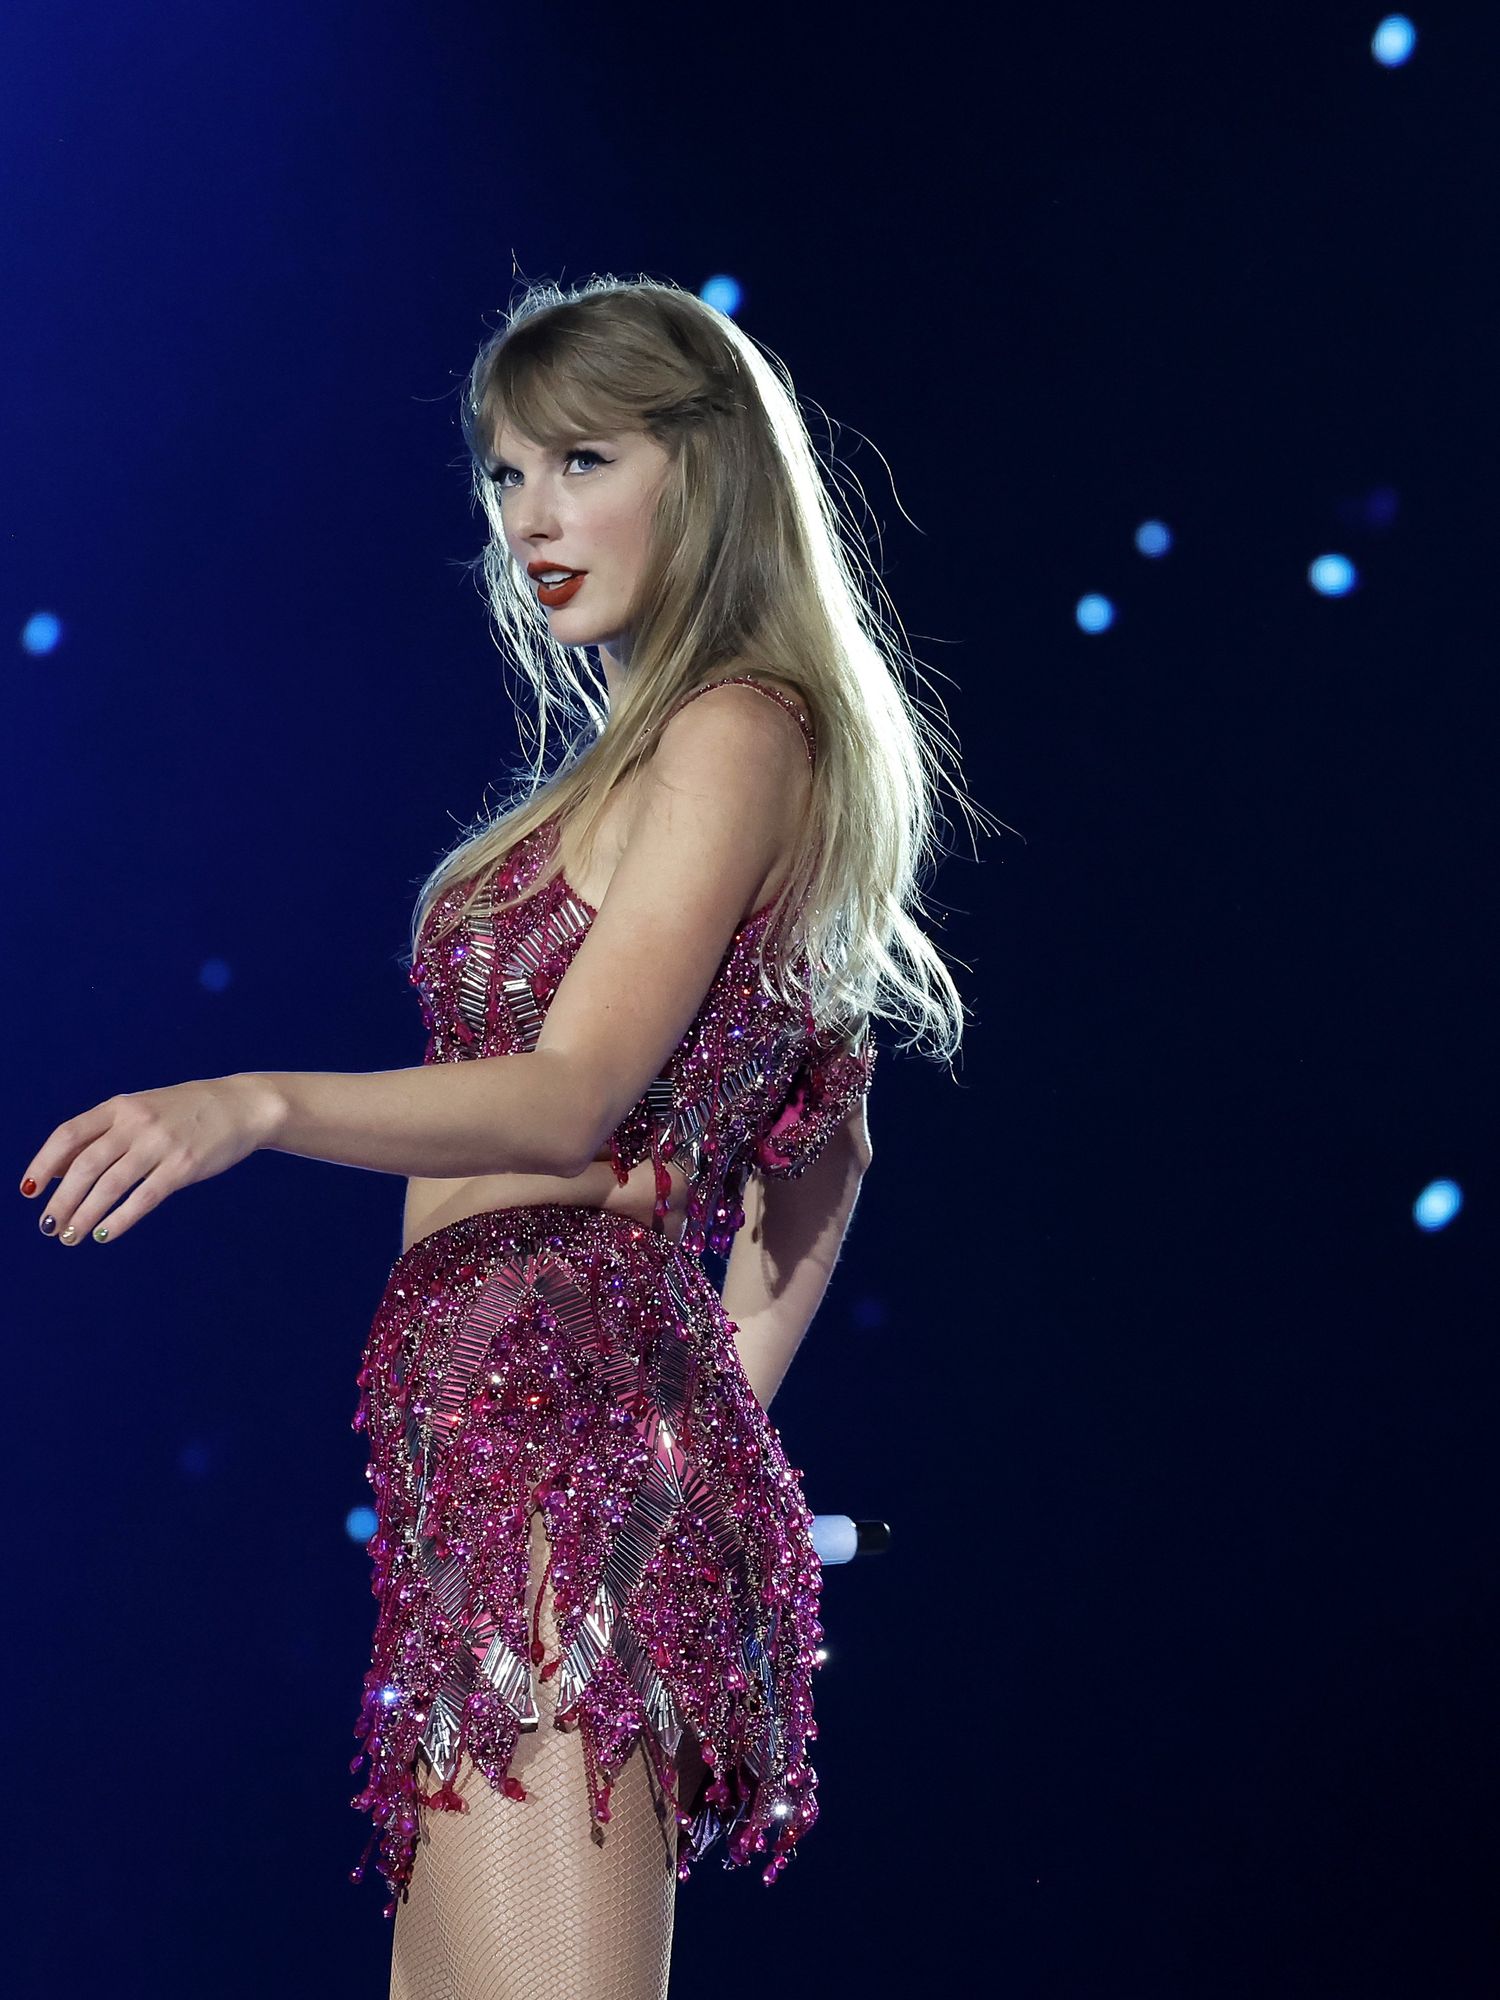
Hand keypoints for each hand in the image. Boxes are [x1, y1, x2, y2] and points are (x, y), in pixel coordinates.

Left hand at [19, 1073, 282, 1246]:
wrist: (242, 1105)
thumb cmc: (187, 1112)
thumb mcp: (141, 1110)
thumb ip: (104, 1135)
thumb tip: (60, 1171)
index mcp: (120, 1107)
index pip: (68, 1135)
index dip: (44, 1165)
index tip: (29, 1191)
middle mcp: (136, 1123)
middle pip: (85, 1166)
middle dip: (62, 1201)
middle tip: (50, 1226)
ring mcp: (160, 1144)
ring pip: (110, 1186)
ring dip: (85, 1215)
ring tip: (71, 1236)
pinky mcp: (183, 1167)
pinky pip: (143, 1199)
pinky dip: (119, 1220)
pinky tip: (105, 1234)